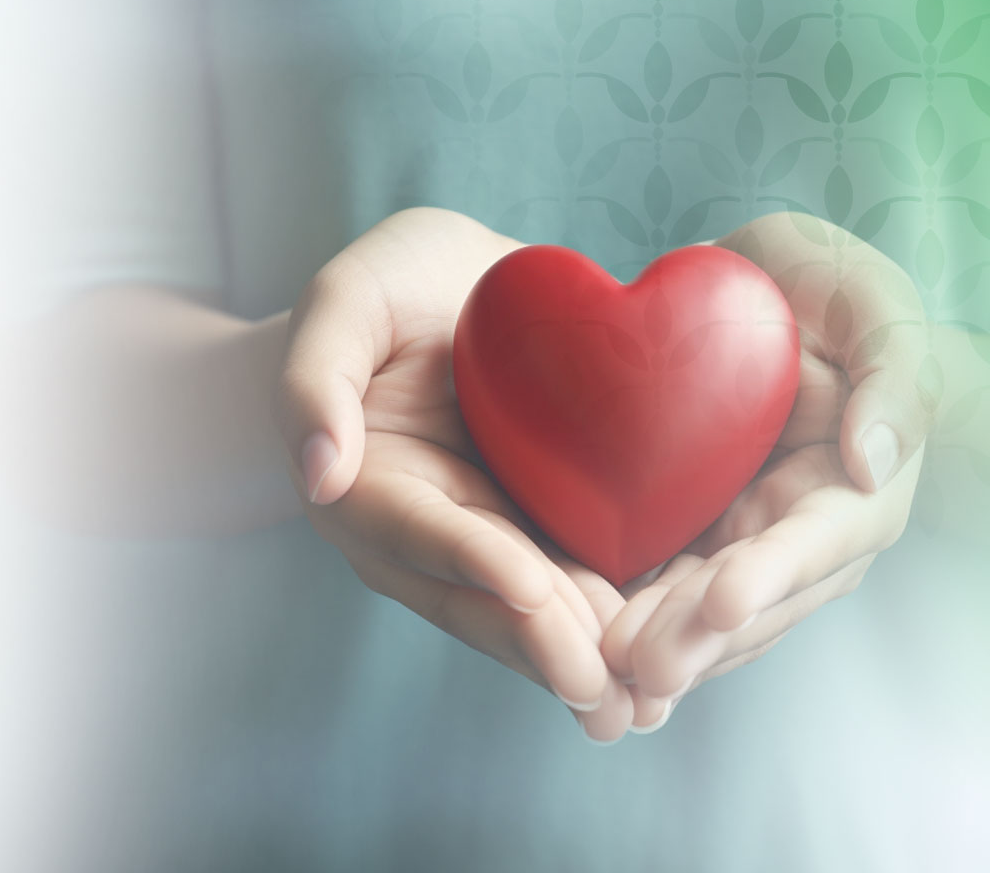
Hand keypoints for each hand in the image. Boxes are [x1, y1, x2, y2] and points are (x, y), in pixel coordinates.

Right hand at [279, 208, 635, 740]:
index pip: (420, 530)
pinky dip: (621, 629)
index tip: (527, 587)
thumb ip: (314, 380)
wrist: (450, 290)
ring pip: (533, 616)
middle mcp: (423, 536)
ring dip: (584, 660)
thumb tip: (317, 475)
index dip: (473, 560)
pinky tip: (674, 663)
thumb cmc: (382, 292)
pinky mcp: (542, 536)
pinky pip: (580, 587)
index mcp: (366, 487)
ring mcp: (487, 542)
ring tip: (641, 699)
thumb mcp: (342, 303)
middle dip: (542, 644)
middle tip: (598, 684)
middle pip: (480, 599)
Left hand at [603, 212, 936, 728]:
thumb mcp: (874, 302)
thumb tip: (876, 462)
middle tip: (642, 665)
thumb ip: (894, 374)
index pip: (818, 543)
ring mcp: (737, 540)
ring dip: (657, 644)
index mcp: (855, 489)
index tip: (723, 600)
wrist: (762, 290)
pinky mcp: (682, 532)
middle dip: (697, 636)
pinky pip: (653, 584)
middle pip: (750, 599)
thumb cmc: (833, 288)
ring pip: (697, 611)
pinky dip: (621, 617)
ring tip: (604, 668)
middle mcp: (797, 533)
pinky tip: (577, 647)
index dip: (772, 575)